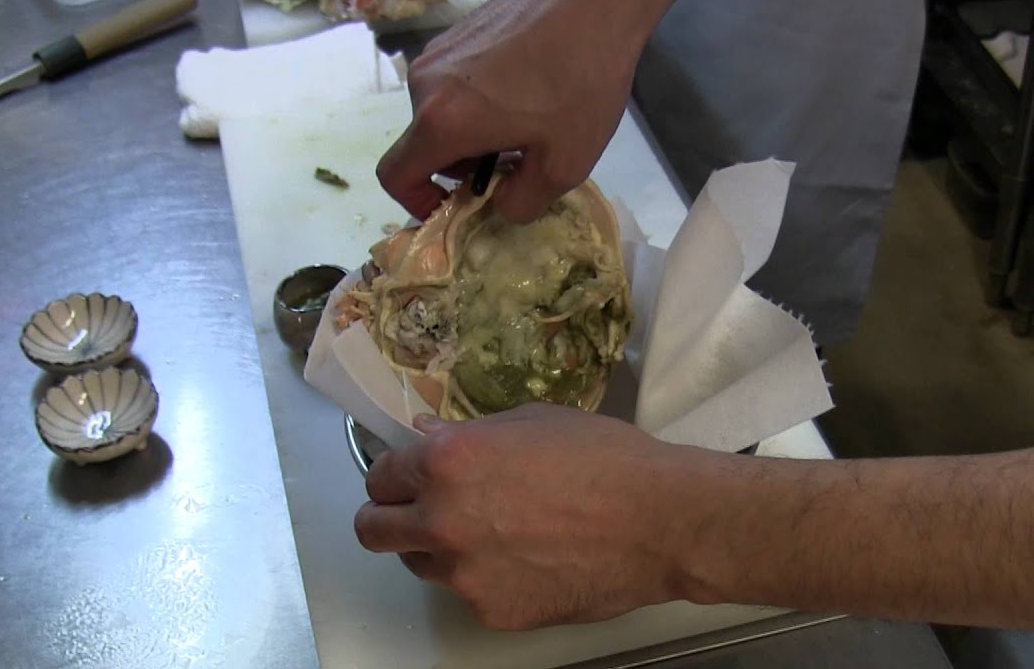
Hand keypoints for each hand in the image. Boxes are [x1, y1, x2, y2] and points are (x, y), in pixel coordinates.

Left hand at [353, 403, 714, 628]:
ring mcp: (464, 574)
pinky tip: (531, 559)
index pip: (379, 476)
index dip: (394, 475)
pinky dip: (488, 577)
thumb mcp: (534, 422)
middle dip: (388, 517)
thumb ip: (470, 433)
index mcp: (447, 461)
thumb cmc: (606, 459)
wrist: (660, 521)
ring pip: (418, 565)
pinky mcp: (492, 611)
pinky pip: (470, 593)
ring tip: (491, 533)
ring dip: (437, 549)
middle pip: (372, 530)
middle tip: (419, 511)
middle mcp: (442, 520)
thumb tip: (427, 436)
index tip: (407, 478)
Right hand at [376, 0, 714, 221]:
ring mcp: (440, 51)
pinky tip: (527, 91)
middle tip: (516, 163)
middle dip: (463, 165)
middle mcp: (426, 83)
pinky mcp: (458, 30)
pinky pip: (455, 83)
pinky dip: (479, 101)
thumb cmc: (582, 83)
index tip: (457, 204)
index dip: (417, 203)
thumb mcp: (564, 164)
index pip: (395, 175)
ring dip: (474, 132)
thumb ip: (521, 203)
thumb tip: (501, 206)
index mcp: (441, 121)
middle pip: (424, 143)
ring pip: (442, 112)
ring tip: (528, 125)